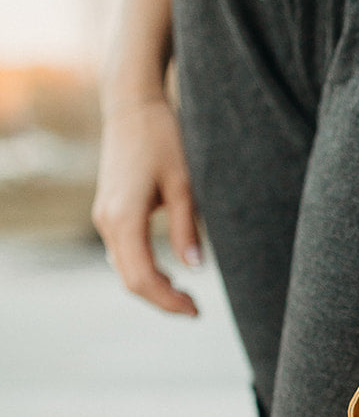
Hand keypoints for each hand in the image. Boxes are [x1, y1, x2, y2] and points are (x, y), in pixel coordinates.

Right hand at [92, 95, 201, 315]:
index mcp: (124, 218)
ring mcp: (104, 216)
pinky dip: (144, 269)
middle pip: (130, 280)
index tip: (196, 311)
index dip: (169, 301)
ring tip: (186, 296)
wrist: (133, 104)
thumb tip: (196, 269)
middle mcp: (107, 221)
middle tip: (195, 310)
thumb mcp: (184, 184)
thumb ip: (186, 229)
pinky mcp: (108, 210)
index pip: (143, 278)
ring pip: (124, 268)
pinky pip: (123, 253)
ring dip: (153, 287)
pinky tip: (169, 274)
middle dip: (162, 300)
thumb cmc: (162, 137)